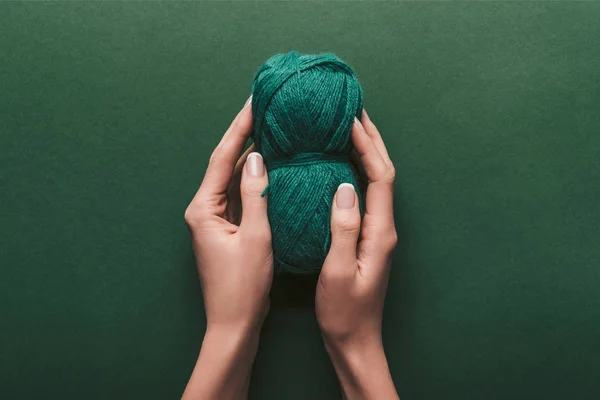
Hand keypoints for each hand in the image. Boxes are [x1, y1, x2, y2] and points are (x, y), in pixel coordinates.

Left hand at [182, 99, 272, 399]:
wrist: (235, 323)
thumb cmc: (243, 287)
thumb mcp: (256, 237)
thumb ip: (255, 195)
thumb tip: (256, 158)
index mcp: (204, 209)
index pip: (222, 158)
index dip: (239, 128)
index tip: (253, 103)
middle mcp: (205, 209)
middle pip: (225, 164)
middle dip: (244, 136)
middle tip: (264, 108)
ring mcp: (216, 219)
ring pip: (233, 179)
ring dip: (249, 155)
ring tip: (270, 128)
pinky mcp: (227, 229)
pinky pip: (241, 196)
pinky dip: (254, 179)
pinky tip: (270, 167)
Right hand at [316, 110, 398, 399]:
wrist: (355, 341)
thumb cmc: (344, 312)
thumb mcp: (336, 271)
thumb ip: (343, 228)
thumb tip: (344, 186)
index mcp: (379, 231)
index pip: (380, 176)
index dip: (368, 144)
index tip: (351, 118)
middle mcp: (384, 226)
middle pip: (383, 172)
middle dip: (372, 138)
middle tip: (354, 109)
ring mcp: (377, 231)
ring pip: (376, 180)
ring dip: (366, 151)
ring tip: (348, 127)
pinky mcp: (367, 236)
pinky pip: (365, 193)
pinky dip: (356, 171)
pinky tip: (340, 164)